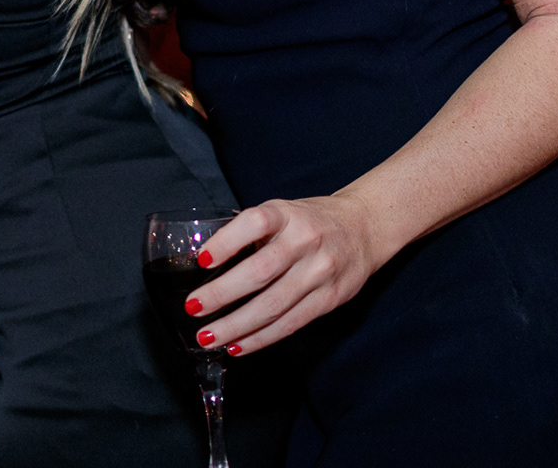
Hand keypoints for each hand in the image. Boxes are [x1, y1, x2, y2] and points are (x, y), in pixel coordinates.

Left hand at [181, 194, 389, 356]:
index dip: (227, 242)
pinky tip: (239, 345)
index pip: (255, 223)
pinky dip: (262, 337)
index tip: (202, 260)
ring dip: (237, 325)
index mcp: (287, 214)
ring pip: (274, 305)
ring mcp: (320, 272)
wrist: (364, 228)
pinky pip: (291, 323)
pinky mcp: (330, 299)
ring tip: (209, 336)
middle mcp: (305, 241)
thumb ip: (251, 232)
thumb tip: (206, 262)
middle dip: (222, 294)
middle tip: (193, 307)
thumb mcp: (281, 211)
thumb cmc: (310, 221)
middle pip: (260, 272)